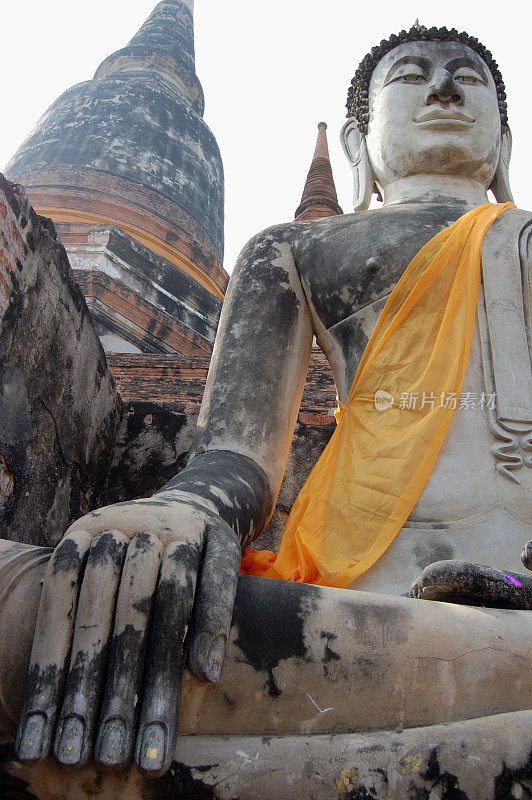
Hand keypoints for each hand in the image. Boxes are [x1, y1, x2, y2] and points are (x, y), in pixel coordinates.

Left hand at [14, 492, 240, 775]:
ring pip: (165, 606)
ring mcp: (177, 529)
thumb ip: (73, 619)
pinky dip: (208, 624)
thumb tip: (39, 714)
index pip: (59, 606)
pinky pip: (216, 583)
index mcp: (85, 531)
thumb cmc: (137, 556)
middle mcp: (129, 526)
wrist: (198, 503)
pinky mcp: (219, 540)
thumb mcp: (98, 567)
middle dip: (102, 690)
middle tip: (96, 756)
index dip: (50, 678)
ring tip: (147, 742)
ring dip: (157, 677)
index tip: (40, 744)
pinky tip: (203, 674)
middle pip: (112, 614)